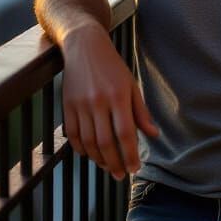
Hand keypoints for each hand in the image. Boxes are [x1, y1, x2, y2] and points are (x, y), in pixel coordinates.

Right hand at [61, 24, 159, 180]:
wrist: (84, 46)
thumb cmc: (112, 66)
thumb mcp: (131, 84)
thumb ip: (141, 111)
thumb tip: (153, 135)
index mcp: (118, 95)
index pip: (125, 133)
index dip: (130, 155)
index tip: (134, 169)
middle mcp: (98, 101)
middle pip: (105, 142)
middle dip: (114, 163)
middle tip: (120, 175)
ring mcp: (80, 104)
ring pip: (88, 142)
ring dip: (98, 159)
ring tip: (107, 167)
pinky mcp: (67, 105)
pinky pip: (72, 135)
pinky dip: (81, 149)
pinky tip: (90, 154)